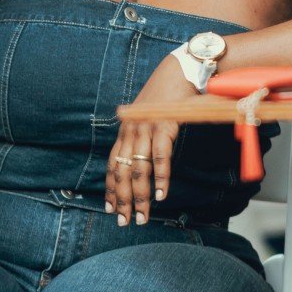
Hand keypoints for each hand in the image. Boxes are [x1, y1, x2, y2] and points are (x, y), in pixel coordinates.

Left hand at [106, 52, 195, 225]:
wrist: (181, 69)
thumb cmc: (168, 96)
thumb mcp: (150, 117)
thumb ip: (144, 138)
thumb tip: (145, 162)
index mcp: (126, 130)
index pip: (113, 166)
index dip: (110, 189)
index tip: (110, 208)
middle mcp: (131, 131)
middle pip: (122, 173)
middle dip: (122, 200)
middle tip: (124, 222)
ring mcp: (146, 128)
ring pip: (139, 170)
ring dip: (139, 197)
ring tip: (142, 216)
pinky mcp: (163, 126)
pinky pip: (160, 158)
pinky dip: (160, 179)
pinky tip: (160, 196)